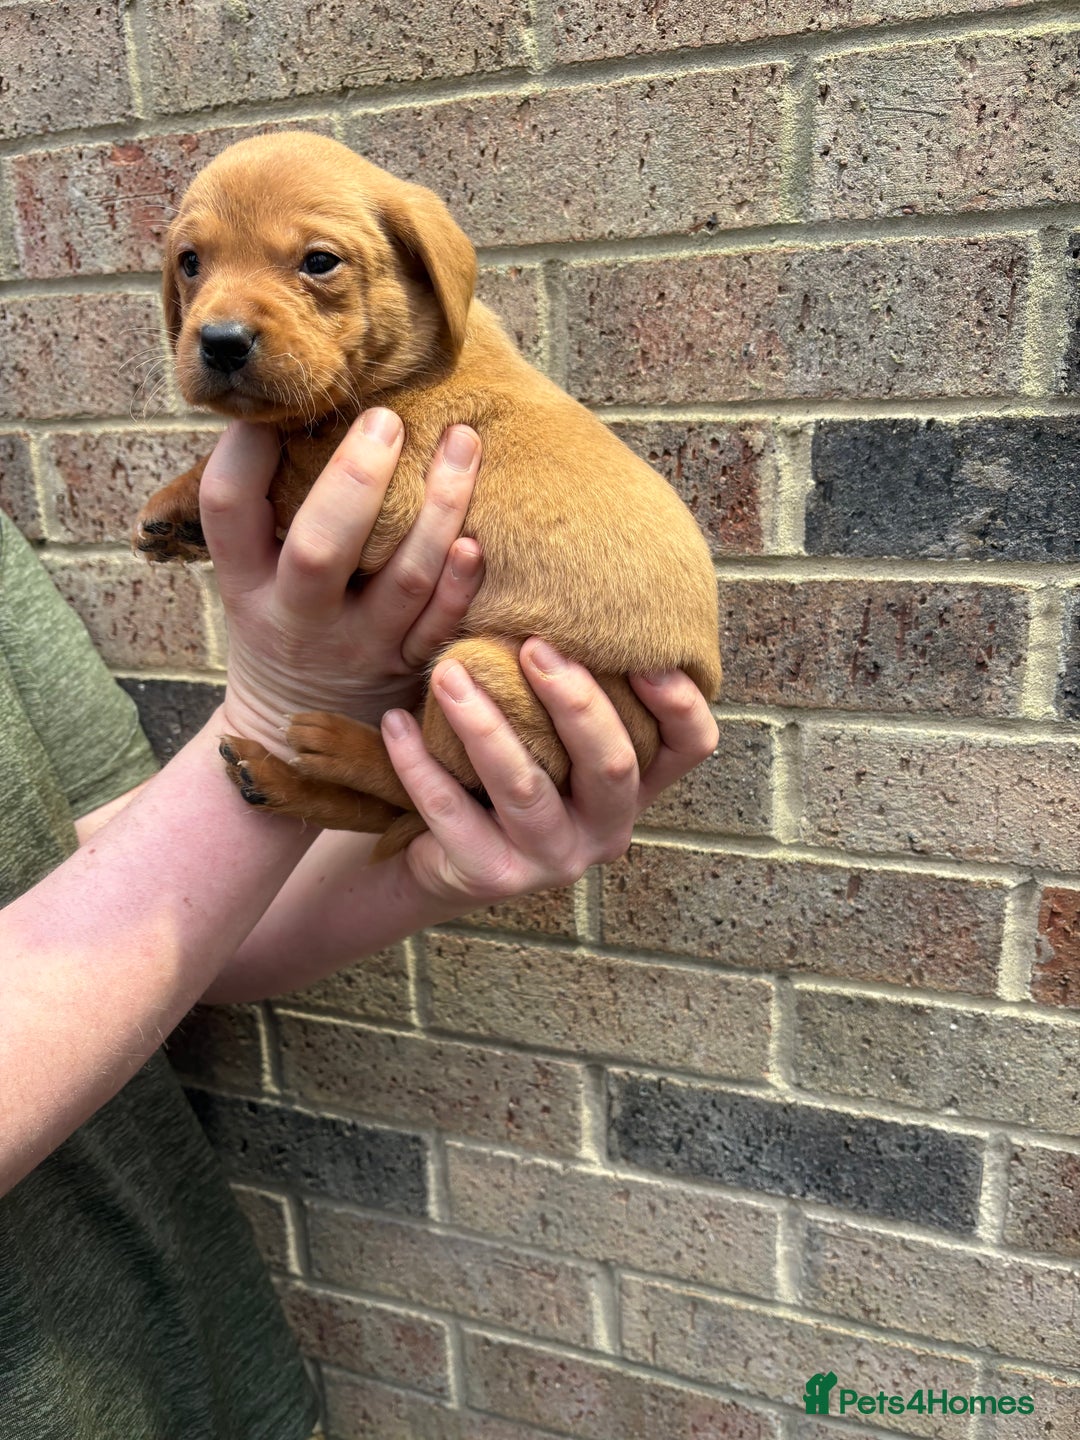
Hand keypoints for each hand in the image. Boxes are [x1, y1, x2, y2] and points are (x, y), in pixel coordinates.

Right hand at [199, 410, 482, 755]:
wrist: (294, 738)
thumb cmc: (279, 627)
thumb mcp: (247, 581)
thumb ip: (265, 513)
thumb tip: (293, 407)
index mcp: (245, 584)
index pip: (229, 508)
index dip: (244, 453)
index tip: (275, 405)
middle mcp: (299, 618)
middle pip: (321, 549)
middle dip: (356, 480)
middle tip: (385, 419)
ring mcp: (358, 648)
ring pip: (404, 580)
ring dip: (439, 509)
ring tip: (463, 443)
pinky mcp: (406, 670)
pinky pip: (441, 626)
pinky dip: (461, 585)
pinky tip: (477, 542)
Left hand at [380, 640, 718, 904]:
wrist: (438, 856)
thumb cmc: (501, 768)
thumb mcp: (546, 730)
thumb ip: (567, 682)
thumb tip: (560, 578)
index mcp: (634, 785)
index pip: (690, 746)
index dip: (679, 701)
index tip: (645, 652)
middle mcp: (606, 829)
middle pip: (611, 765)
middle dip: (574, 700)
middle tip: (530, 645)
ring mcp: (552, 859)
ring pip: (526, 787)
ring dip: (484, 723)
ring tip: (446, 673)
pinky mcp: (492, 877)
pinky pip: (453, 813)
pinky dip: (421, 764)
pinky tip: (397, 724)